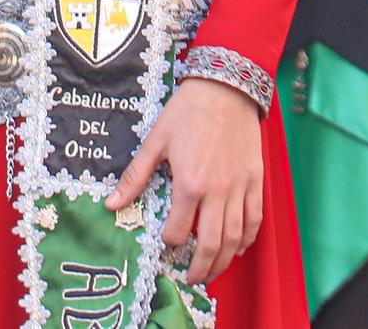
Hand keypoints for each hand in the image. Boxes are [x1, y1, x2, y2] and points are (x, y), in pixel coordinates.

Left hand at [106, 76, 263, 285]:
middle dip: (200, 269)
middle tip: (192, 279)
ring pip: (236, 239)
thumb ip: (135, 176)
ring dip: (225, 262)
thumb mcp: (155, 140)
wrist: (226, 87)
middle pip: (211, 245)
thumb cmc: (188, 111)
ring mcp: (239, 188)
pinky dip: (247, 239)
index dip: (170, 243)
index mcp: (189, 183)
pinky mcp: (255, 181)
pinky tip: (238, 246)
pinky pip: (254, 220)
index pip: (178, 231)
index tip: (166, 244)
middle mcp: (217, 192)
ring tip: (213, 272)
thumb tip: (112, 204)